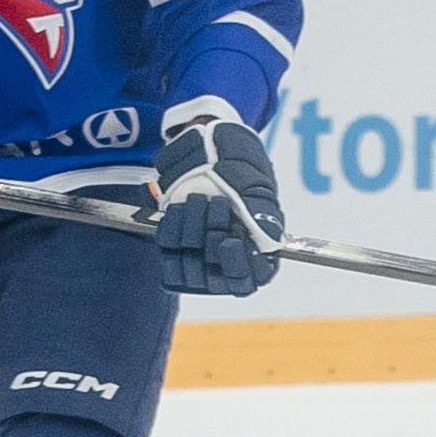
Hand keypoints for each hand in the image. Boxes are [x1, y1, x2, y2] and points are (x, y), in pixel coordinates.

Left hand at [153, 107, 283, 296]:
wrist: (212, 157)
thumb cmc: (242, 174)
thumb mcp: (258, 190)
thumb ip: (265, 215)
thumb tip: (268, 236)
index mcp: (257, 257)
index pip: (247, 279)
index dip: (237, 264)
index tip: (230, 241)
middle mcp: (227, 265)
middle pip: (215, 275)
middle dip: (213, 237)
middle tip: (218, 204)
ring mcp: (199, 259)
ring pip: (189, 264)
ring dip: (192, 230)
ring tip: (200, 199)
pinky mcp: (173, 248)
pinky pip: (167, 251)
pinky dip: (171, 228)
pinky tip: (179, 207)